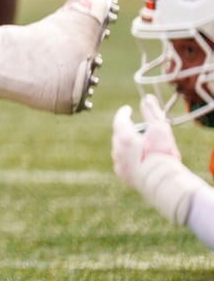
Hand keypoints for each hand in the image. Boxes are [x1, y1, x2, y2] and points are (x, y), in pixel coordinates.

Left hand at [112, 96, 201, 224]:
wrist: (163, 182)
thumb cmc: (163, 154)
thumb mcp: (161, 128)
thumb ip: (152, 112)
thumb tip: (146, 98)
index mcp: (124, 136)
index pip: (120, 119)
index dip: (123, 112)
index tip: (127, 109)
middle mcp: (117, 148)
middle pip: (119, 134)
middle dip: (126, 129)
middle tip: (136, 127)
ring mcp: (118, 162)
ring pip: (119, 148)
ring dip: (127, 144)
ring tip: (138, 144)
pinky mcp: (122, 174)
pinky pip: (122, 162)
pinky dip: (128, 157)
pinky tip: (137, 158)